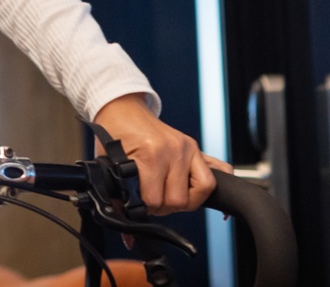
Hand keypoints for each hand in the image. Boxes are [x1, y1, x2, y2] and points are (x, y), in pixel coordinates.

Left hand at [92, 93, 223, 213]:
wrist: (122, 107)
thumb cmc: (114, 131)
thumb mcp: (108, 161)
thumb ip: (116, 192)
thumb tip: (124, 221)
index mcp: (151, 154)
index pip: (156, 199)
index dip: (146, 208)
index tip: (140, 206)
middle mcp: (174, 150)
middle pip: (180, 200)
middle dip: (166, 207)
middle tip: (154, 203)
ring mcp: (188, 148)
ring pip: (204, 190)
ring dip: (188, 200)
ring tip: (172, 198)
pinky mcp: (196, 147)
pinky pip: (221, 169)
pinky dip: (212, 186)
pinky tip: (200, 194)